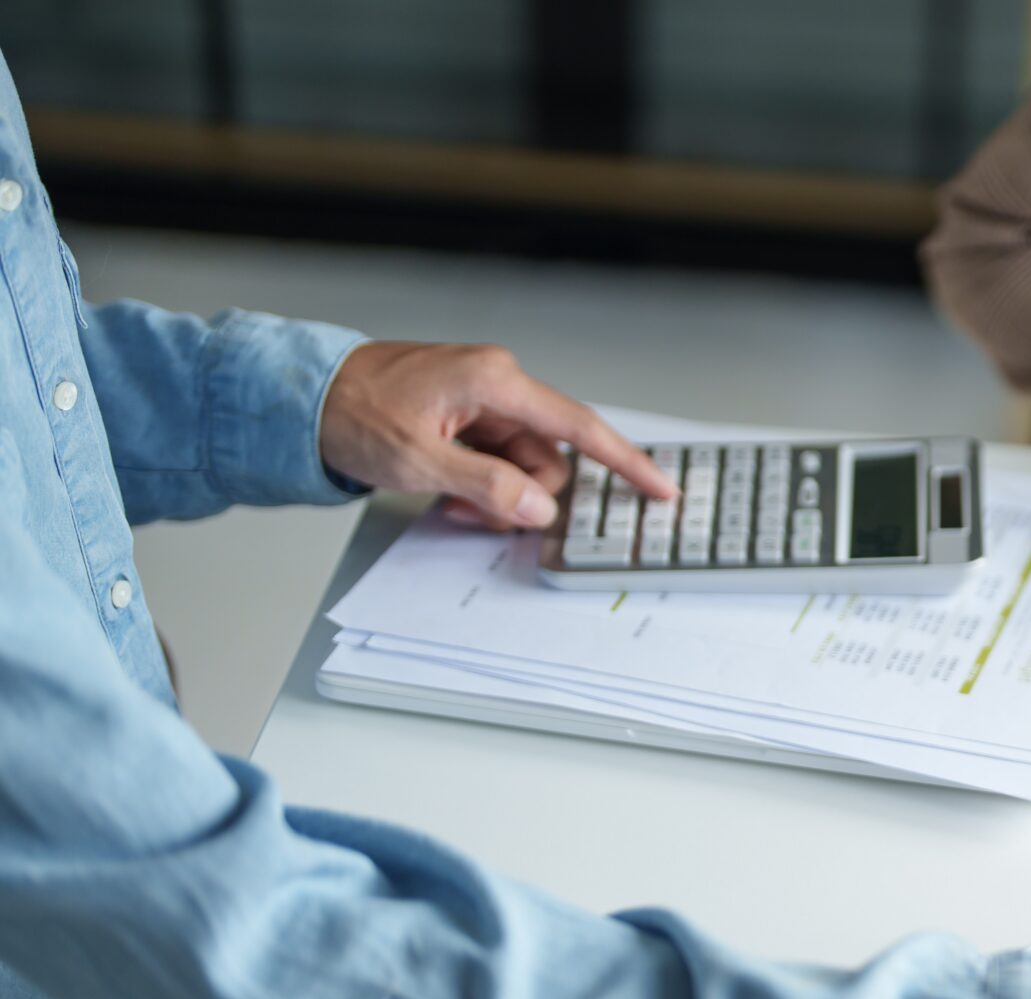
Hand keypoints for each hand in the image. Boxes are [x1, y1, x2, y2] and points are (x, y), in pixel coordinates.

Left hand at [318, 341, 670, 529]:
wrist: (300, 395)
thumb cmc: (350, 412)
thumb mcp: (419, 460)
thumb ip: (487, 485)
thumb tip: (539, 506)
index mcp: (494, 380)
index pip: (579, 426)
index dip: (625, 463)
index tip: (660, 489)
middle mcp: (496, 383)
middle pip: (547, 456)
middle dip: (524, 495)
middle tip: (478, 517)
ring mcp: (481, 398)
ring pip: (521, 463)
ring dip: (498, 494)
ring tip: (451, 504)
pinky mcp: (465, 413)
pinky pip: (495, 458)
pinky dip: (480, 484)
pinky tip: (450, 493)